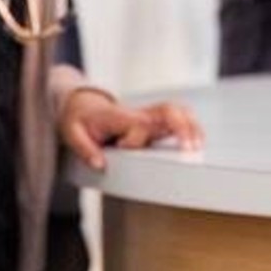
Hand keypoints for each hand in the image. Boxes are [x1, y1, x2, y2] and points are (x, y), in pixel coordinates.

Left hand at [60, 90, 203, 170]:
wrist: (83, 105)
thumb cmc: (80, 120)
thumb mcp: (72, 133)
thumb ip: (85, 149)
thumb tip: (101, 165)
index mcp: (120, 117)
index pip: (138, 125)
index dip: (133, 139)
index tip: (119, 148)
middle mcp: (138, 115)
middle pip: (167, 111)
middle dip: (181, 127)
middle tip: (189, 148)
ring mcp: (147, 117)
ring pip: (176, 112)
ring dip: (190, 126)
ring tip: (198, 146)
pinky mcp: (152, 121)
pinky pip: (176, 117)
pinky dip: (190, 125)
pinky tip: (198, 140)